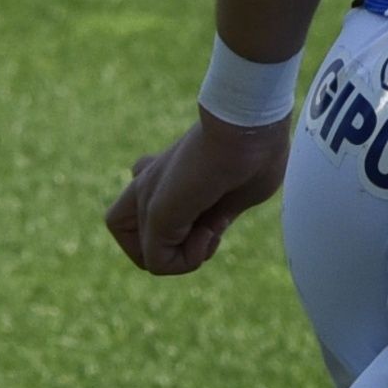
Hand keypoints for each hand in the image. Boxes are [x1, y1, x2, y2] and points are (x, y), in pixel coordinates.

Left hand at [107, 114, 290, 276]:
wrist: (250, 125)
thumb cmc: (256, 150)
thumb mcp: (236, 191)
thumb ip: (218, 213)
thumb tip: (210, 228)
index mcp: (170, 174)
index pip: (156, 214)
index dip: (191, 234)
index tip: (220, 218)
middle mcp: (151, 182)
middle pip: (132, 233)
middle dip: (172, 250)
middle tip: (206, 233)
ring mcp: (150, 196)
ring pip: (142, 253)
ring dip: (178, 261)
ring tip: (206, 236)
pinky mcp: (156, 211)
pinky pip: (156, 262)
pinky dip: (186, 262)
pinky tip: (208, 233)